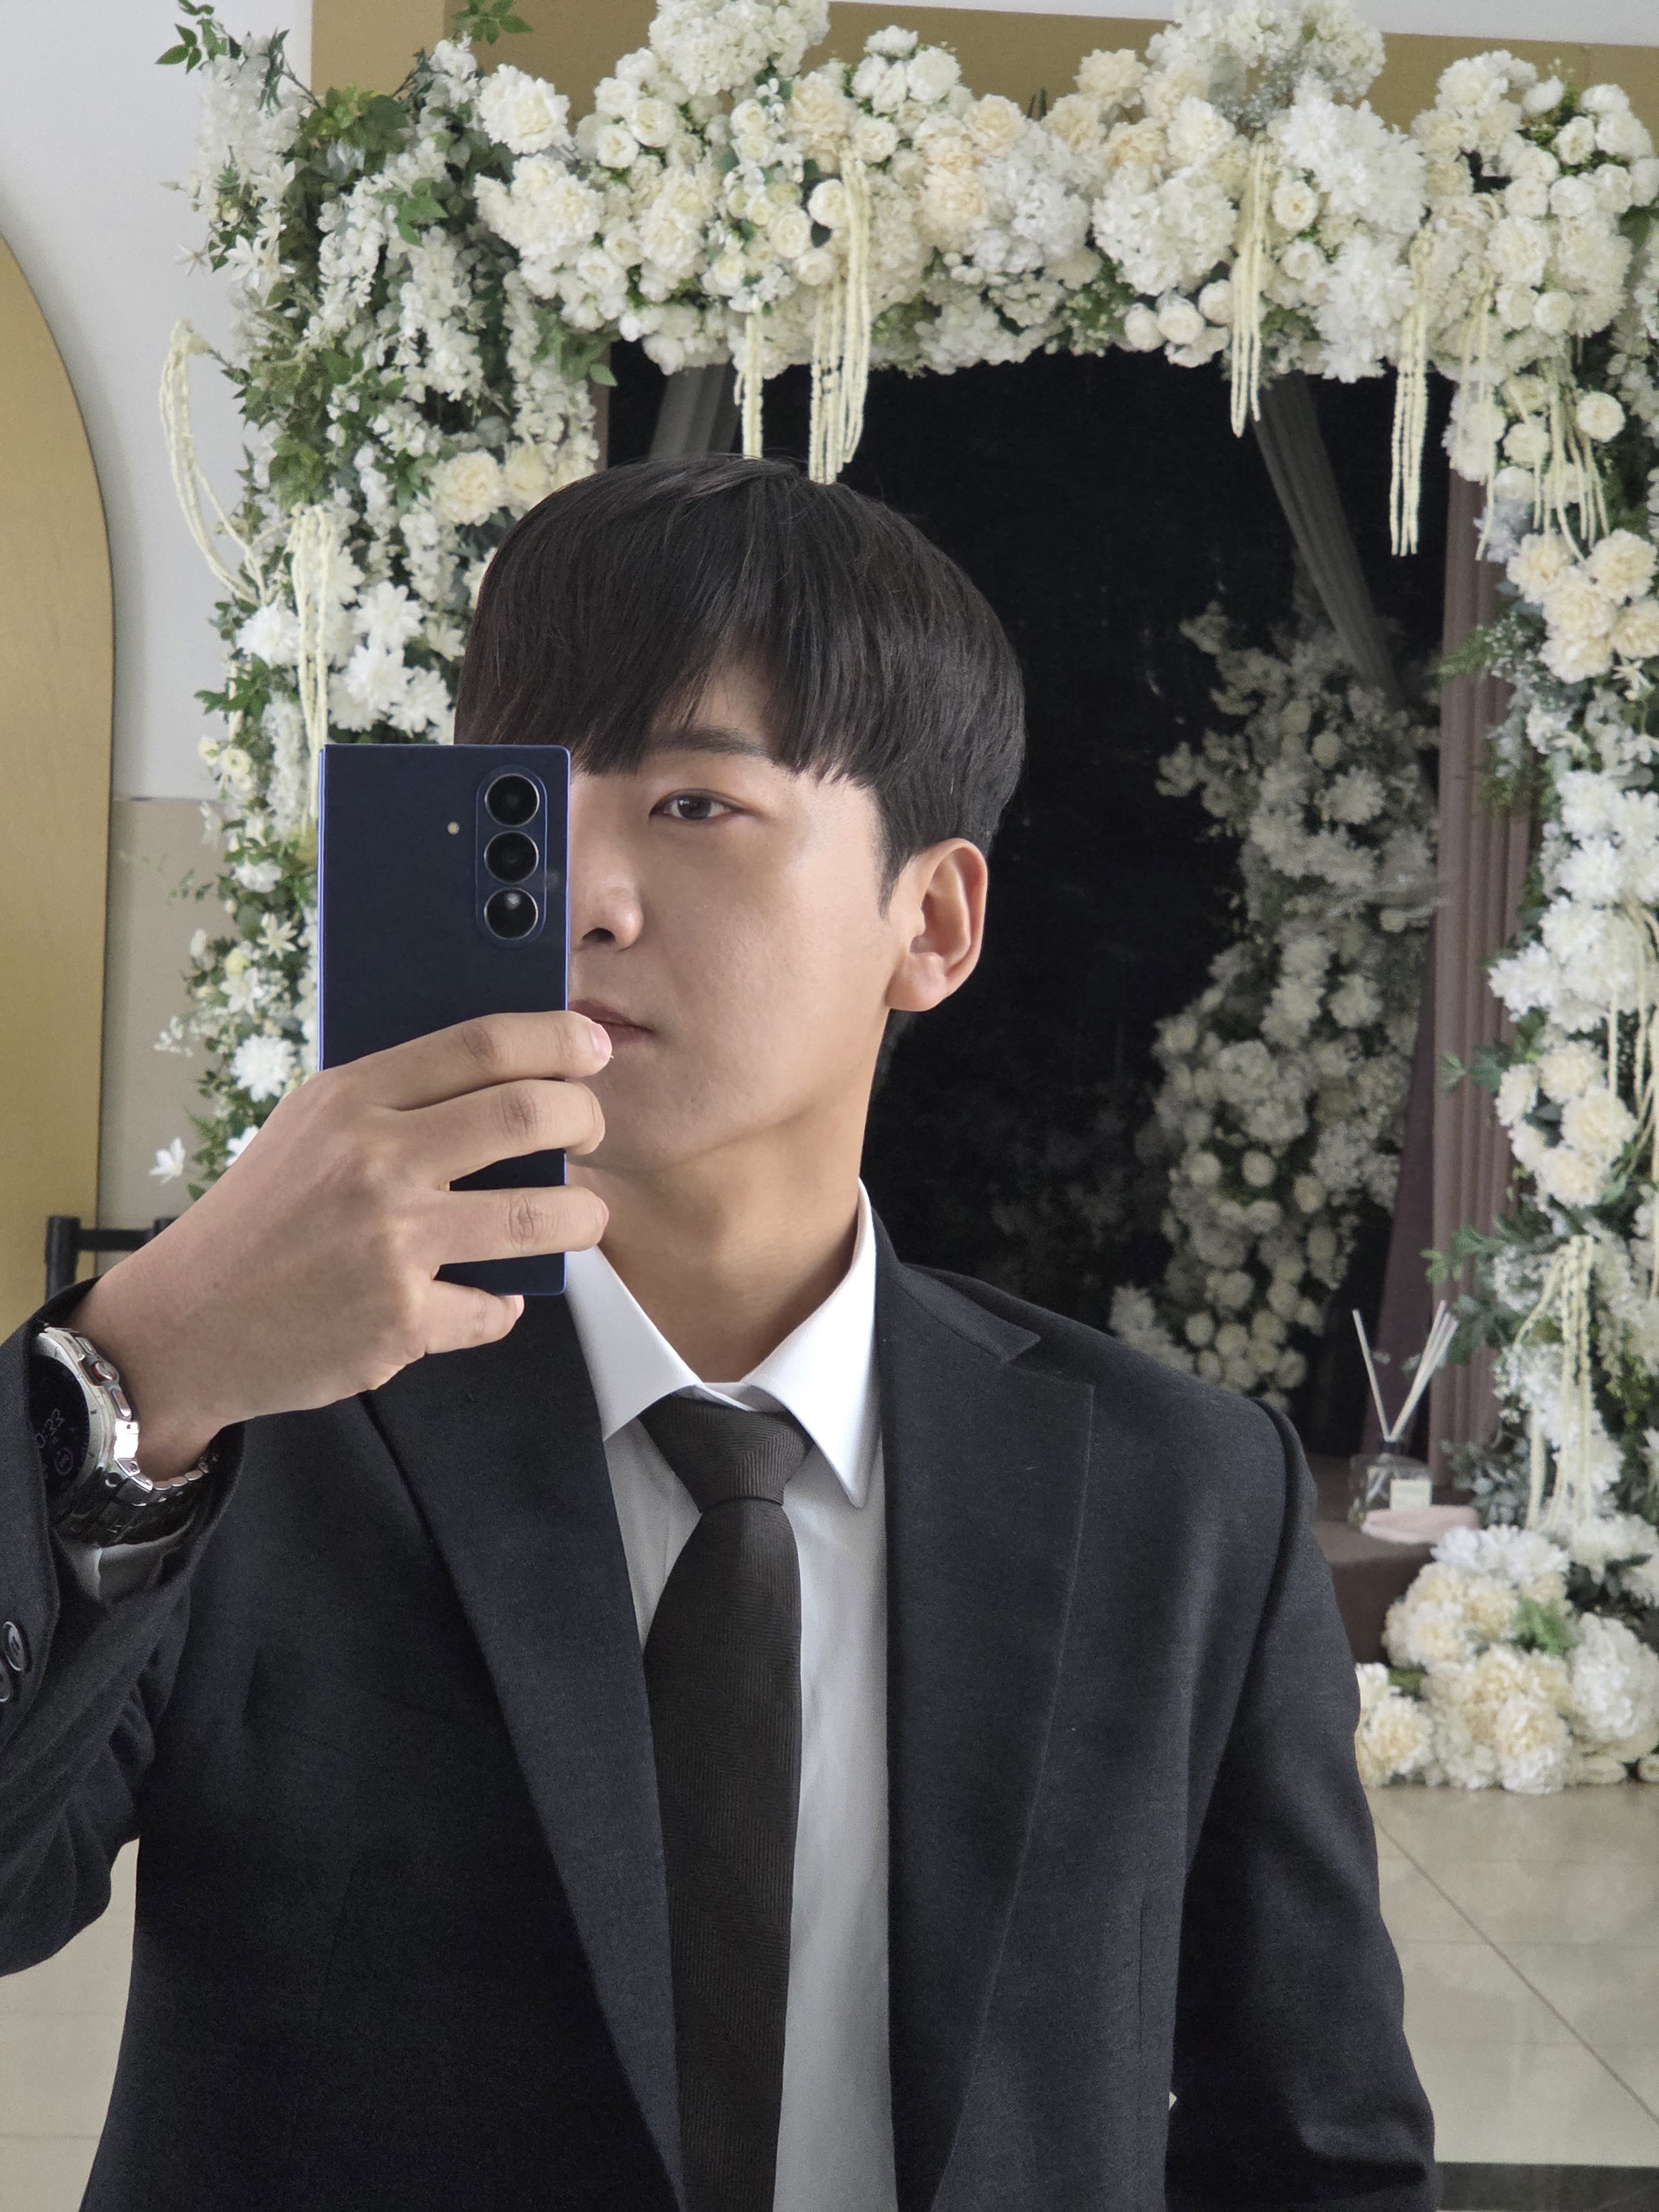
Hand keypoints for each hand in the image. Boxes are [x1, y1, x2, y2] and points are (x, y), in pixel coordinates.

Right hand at [74, 1013, 611, 1480]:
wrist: (186, 1323)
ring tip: (581, 1218)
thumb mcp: (309, 1129)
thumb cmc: (261, 1220)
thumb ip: (395, 1100)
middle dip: (585, 1119)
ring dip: (582, 1217)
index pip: (481, 1043)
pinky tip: (485, 1296)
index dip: (558, 1039)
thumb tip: (506, 1077)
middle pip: (529, 1114)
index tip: (590, 1049)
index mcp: (351, 1100)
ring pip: (541, 1217)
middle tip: (589, 1132)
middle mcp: (374, 1162)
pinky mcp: (401, 1320)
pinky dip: (501, 1305)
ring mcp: (391, 1243)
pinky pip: (496, 1308)